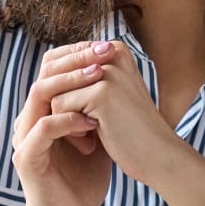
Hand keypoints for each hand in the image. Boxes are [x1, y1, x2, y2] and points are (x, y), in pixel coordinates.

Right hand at [10, 41, 115, 205]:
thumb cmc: (81, 180)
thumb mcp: (96, 135)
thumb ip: (100, 107)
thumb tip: (123, 76)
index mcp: (44, 110)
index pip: (53, 67)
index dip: (78, 53)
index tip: (107, 46)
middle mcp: (30, 118)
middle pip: (44, 73)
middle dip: (76, 59)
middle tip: (104, 53)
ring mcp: (25, 137)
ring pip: (39, 94)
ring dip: (71, 83)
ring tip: (98, 78)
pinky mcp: (26, 157)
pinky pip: (43, 128)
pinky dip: (68, 120)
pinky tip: (92, 123)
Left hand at [50, 41, 188, 185]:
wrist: (158, 156)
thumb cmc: (131, 129)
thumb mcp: (108, 94)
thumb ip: (83, 76)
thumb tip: (47, 63)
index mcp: (115, 49)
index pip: (65, 64)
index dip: (67, 94)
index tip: (88, 115)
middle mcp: (112, 53)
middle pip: (58, 77)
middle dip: (64, 106)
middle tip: (84, 129)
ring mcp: (107, 72)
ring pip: (55, 92)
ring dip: (65, 119)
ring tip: (89, 134)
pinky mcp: (101, 92)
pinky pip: (59, 107)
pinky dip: (69, 129)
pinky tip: (91, 141)